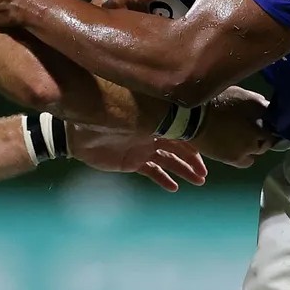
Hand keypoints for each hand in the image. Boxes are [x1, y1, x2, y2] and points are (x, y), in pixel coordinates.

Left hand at [67, 125, 208, 190]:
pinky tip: (174, 188)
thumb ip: (158, 113)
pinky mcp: (132, 162)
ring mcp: (142, 148)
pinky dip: (163, 179)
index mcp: (155, 119)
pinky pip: (152, 172)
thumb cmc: (104, 115)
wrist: (76, 133)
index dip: (197, 140)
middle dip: (193, 160)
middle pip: (179, 148)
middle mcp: (152, 133)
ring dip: (183, 171)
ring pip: (169, 161)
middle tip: (205, 174)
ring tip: (198, 182)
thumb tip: (182, 102)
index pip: (183, 130)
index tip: (213, 149)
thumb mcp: (134, 113)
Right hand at [192, 85, 275, 168]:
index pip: (277, 120)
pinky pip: (248, 161)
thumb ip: (257, 101)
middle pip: (270, 138)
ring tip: (241, 140)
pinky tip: (237, 150)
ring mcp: (249, 146)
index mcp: (261, 111)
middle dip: (263, 135)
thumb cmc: (215, 100)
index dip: (272, 123)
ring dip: (254, 146)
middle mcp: (260, 130)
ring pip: (259, 150)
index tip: (266, 123)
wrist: (193, 117)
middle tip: (251, 131)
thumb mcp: (240, 93)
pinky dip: (245, 157)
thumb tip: (268, 107)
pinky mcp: (236, 158)